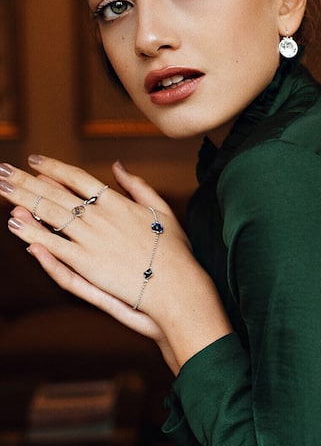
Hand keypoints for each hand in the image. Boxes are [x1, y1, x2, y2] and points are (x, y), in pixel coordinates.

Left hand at [0, 156, 231, 369]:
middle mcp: (99, 216)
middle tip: (4, 170)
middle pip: (55, 192)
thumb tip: (118, 166)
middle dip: (26, 180)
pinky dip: (32, 233)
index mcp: (116, 201)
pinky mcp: (85, 264)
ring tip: (2, 188)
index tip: (34, 160)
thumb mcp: (161, 209)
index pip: (76, 177)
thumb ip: (137, 185)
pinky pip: (52, 245)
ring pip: (48, 214)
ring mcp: (90, 240)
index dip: (53, 167)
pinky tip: (17, 223)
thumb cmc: (174, 250)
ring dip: (22, 200)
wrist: (177, 285)